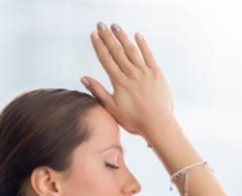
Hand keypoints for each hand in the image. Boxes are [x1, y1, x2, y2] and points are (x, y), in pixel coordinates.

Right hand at [81, 22, 175, 140]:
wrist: (157, 123)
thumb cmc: (134, 120)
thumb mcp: (111, 108)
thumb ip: (98, 91)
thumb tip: (84, 78)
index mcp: (119, 82)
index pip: (106, 59)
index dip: (99, 46)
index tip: (94, 35)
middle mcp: (131, 74)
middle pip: (117, 51)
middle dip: (108, 37)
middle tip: (101, 25)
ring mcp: (144, 72)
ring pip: (131, 50)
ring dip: (122, 37)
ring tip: (115, 26)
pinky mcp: (156, 73)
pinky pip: (149, 55)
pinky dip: (143, 44)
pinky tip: (137, 36)